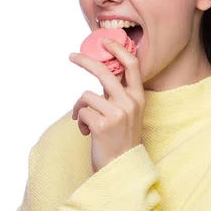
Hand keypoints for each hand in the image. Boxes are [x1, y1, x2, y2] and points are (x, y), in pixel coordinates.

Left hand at [69, 37, 144, 172]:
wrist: (121, 169)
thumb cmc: (120, 139)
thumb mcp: (127, 113)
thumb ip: (118, 93)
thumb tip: (102, 72)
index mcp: (138, 98)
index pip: (132, 65)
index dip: (118, 49)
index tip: (104, 41)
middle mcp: (130, 103)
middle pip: (104, 72)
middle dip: (85, 61)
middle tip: (72, 56)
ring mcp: (117, 113)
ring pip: (86, 95)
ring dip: (80, 108)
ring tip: (84, 121)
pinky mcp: (102, 125)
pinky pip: (81, 112)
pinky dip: (80, 121)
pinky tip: (87, 133)